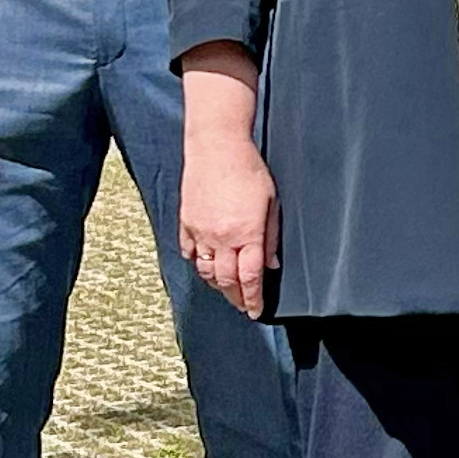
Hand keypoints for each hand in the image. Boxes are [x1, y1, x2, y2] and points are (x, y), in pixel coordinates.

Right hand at [180, 42, 277, 316]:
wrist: (216, 146)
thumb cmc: (249, 170)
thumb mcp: (271, 202)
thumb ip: (271, 236)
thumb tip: (272, 264)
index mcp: (247, 234)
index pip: (250, 278)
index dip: (253, 298)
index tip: (255, 311)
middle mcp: (222, 238)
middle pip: (226, 280)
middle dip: (235, 297)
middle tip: (242, 305)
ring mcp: (200, 231)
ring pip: (206, 270)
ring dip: (217, 284)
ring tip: (227, 289)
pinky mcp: (186, 222)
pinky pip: (190, 252)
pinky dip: (198, 263)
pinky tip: (205, 265)